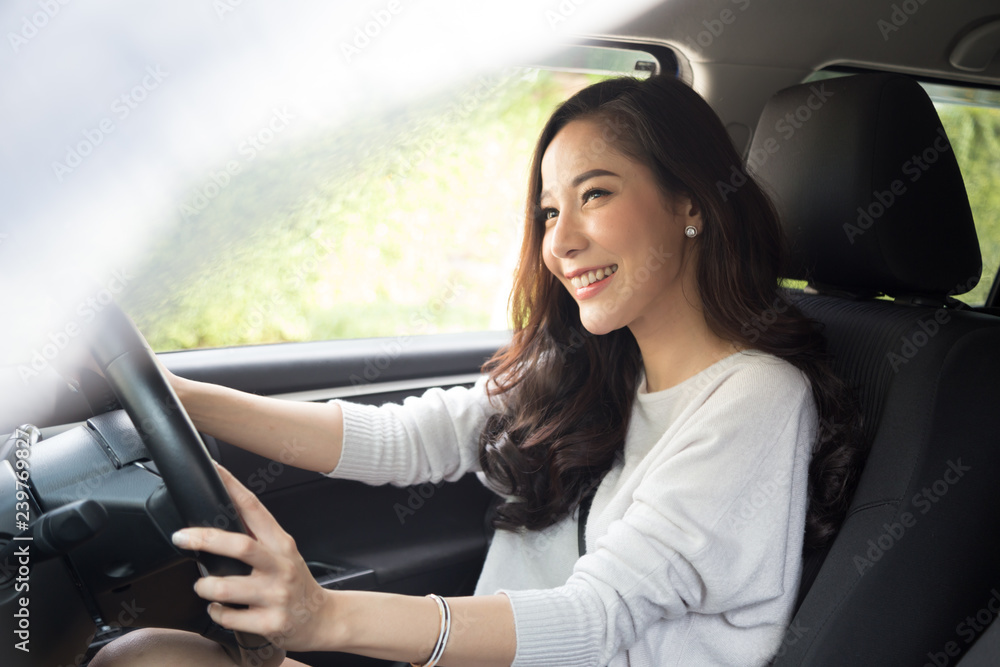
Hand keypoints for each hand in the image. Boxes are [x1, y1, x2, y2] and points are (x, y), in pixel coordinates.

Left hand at [171, 463, 334, 652]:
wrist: (322, 618)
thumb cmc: (295, 582)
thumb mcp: (283, 553)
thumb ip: (257, 538)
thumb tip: (216, 521)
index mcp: (282, 543)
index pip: (255, 508)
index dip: (233, 487)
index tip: (213, 472)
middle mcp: (281, 567)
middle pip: (240, 546)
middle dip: (205, 539)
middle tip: (181, 537)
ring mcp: (276, 596)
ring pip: (226, 588)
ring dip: (205, 586)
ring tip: (204, 585)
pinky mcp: (270, 623)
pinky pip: (229, 617)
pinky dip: (217, 612)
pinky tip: (220, 608)